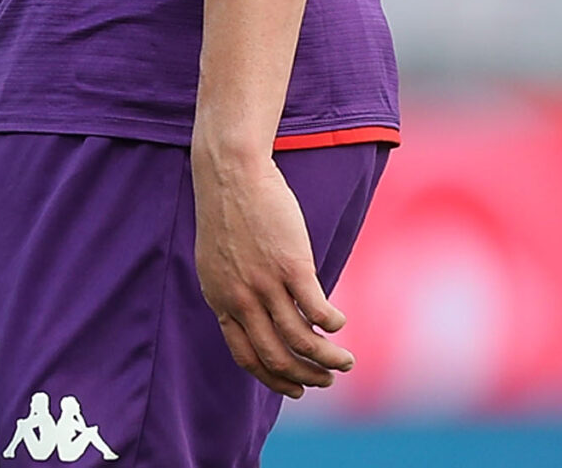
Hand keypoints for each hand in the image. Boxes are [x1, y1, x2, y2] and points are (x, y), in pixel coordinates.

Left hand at [192, 146, 353, 397]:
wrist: (230, 172)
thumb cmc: (227, 210)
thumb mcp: (216, 260)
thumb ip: (231, 290)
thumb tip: (248, 312)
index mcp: (220, 300)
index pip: (247, 356)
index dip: (273, 378)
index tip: (294, 389)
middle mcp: (241, 299)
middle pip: (276, 356)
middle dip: (304, 378)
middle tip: (325, 381)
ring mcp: (266, 284)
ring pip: (301, 340)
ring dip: (327, 359)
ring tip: (345, 362)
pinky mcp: (292, 265)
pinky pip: (317, 309)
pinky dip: (331, 324)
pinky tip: (340, 323)